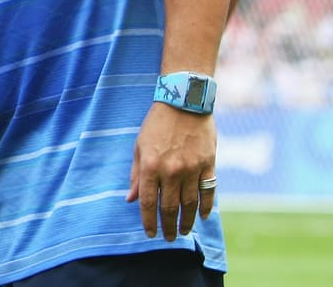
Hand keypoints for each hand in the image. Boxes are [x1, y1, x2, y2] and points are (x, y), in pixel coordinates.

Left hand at [127, 102, 217, 239]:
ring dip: (187, 221)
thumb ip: (137, 175)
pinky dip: (206, 207)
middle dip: (168, 226)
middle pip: (170, 207)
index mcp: (150, 166)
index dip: (148, 221)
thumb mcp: (139, 146)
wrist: (183, 102)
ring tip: (184, 231)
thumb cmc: (157, 124)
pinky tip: (202, 216)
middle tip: (169, 238)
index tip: (150, 233)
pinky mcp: (208, 164)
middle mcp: (171, 170)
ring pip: (190, 204)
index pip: (148, 202)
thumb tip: (131, 199)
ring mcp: (192, 168)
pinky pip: (208, 192)